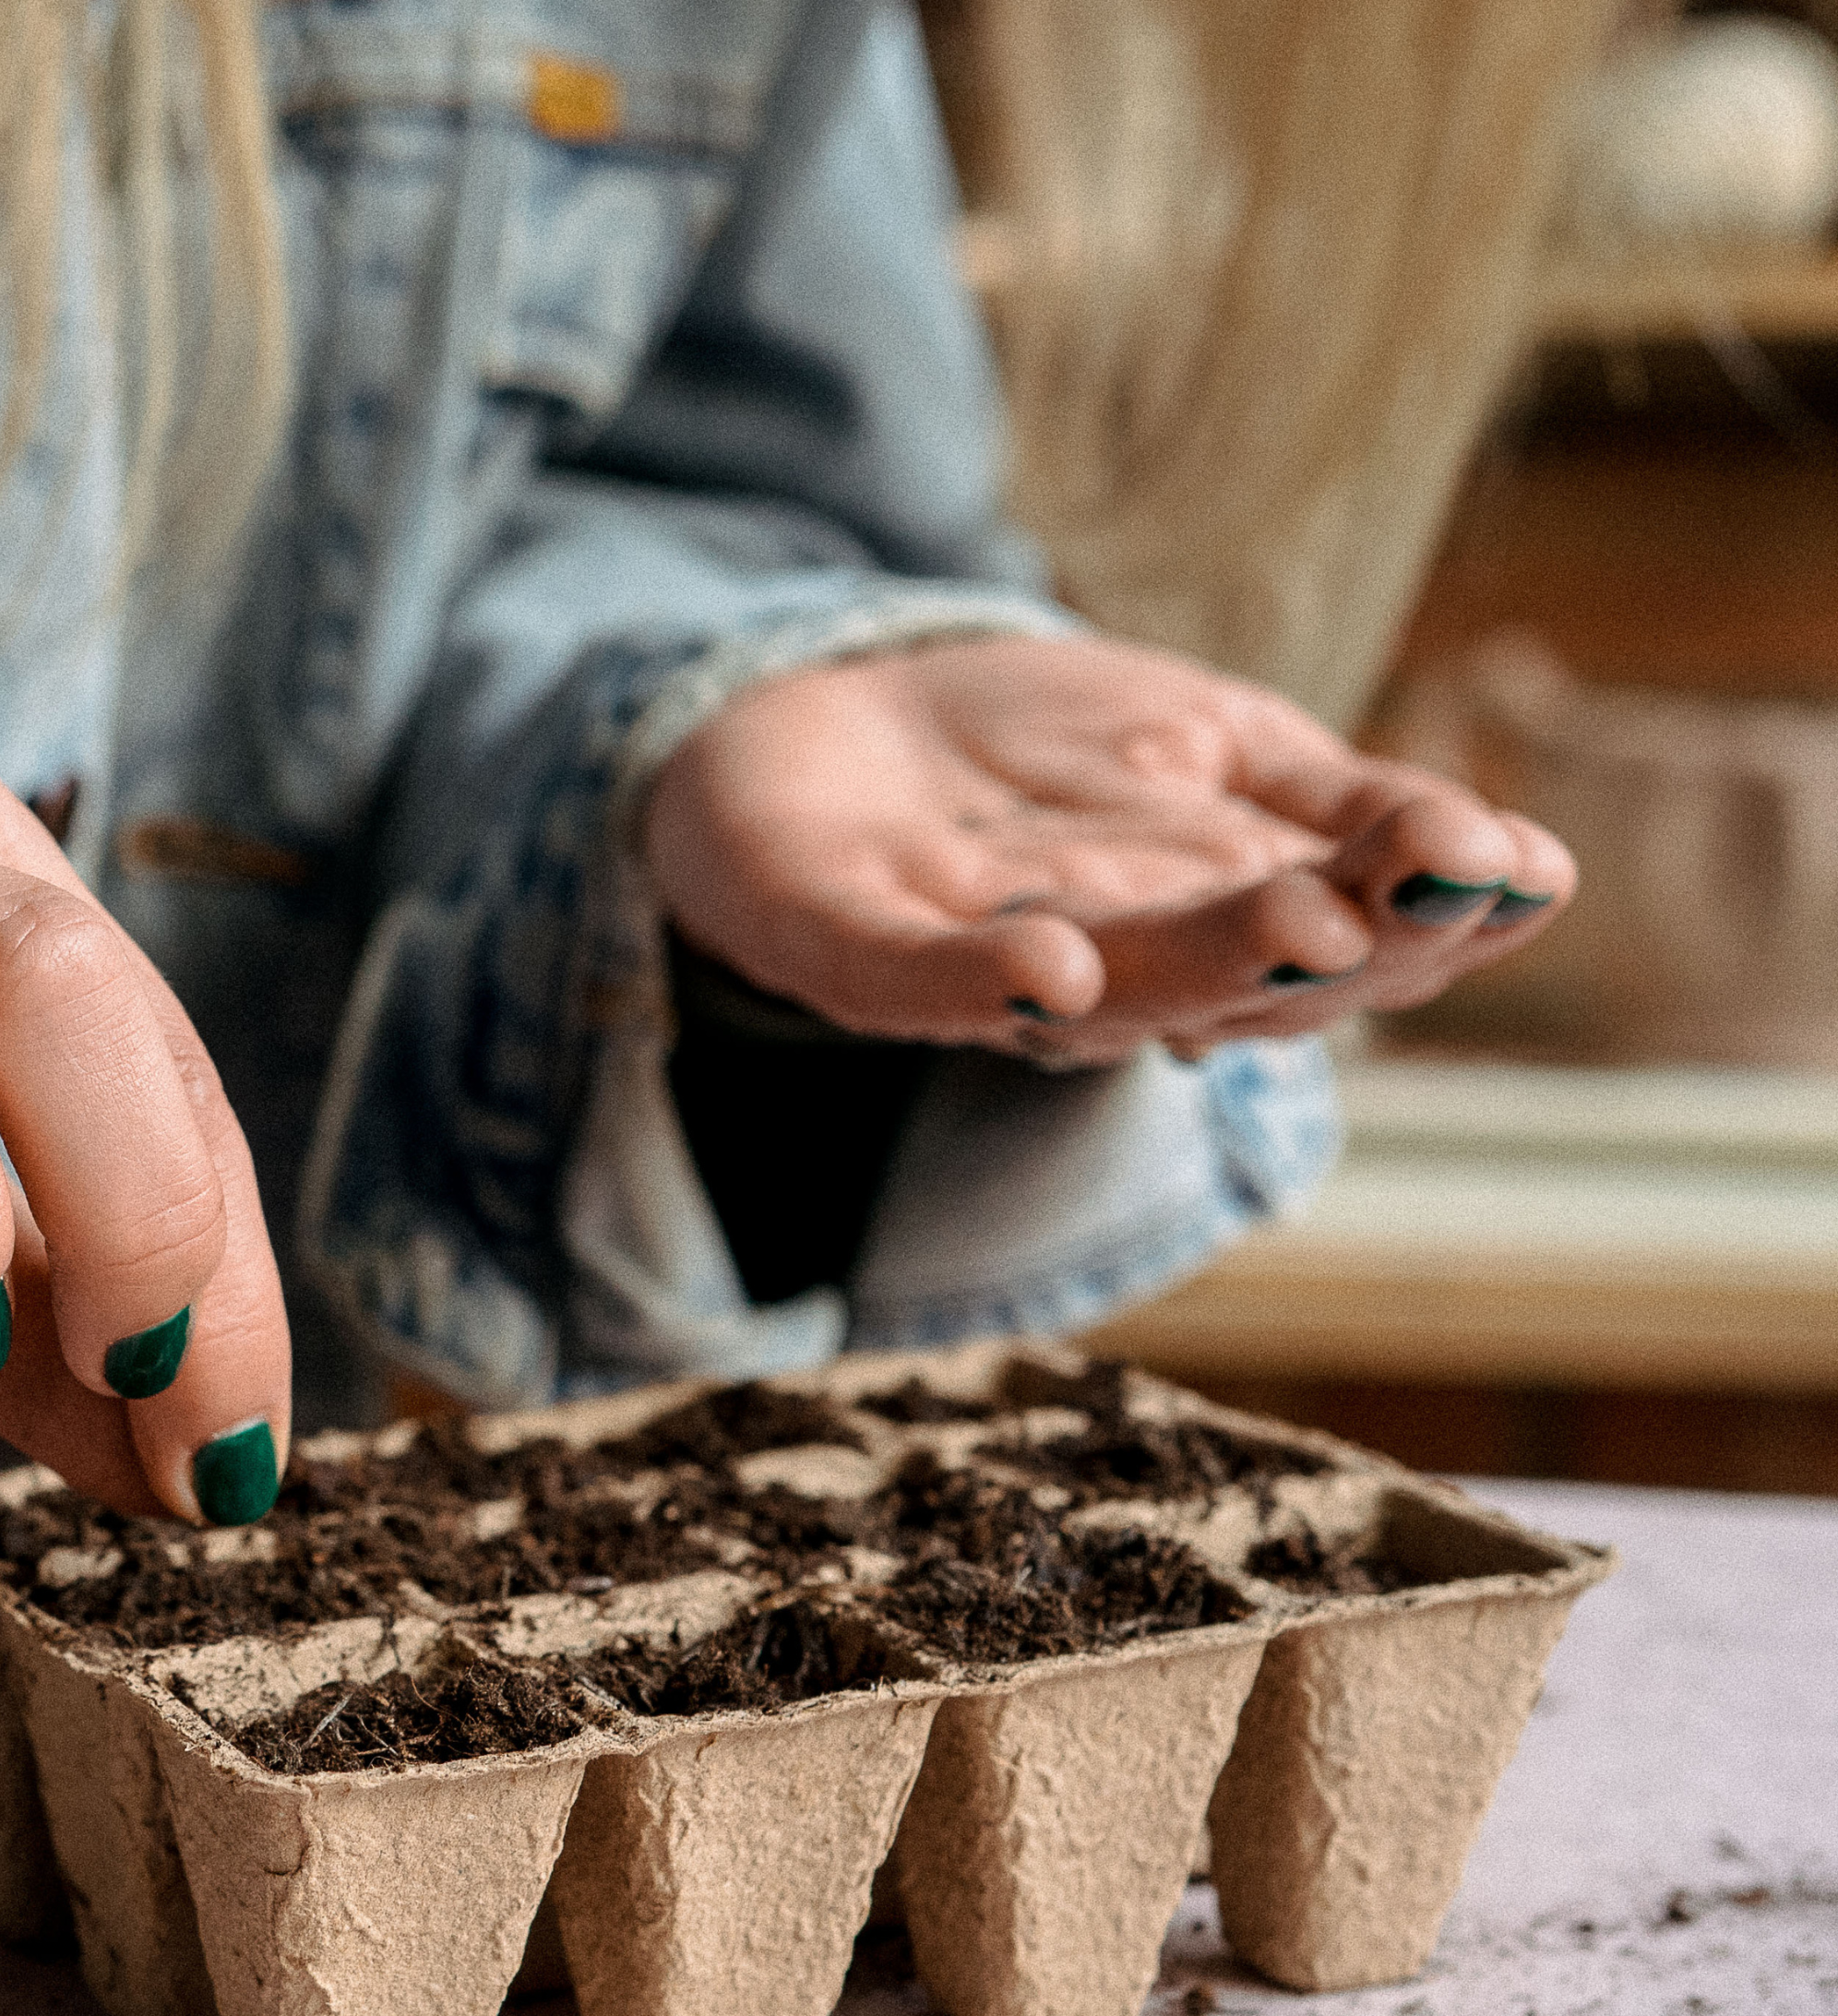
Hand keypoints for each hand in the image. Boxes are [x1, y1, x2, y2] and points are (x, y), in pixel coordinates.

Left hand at [644, 633, 1577, 1063]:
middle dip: (1333, 947)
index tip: (1518, 871)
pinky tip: (1052, 967)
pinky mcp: (838, 942)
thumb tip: (1519, 858)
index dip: (1428, 914)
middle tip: (1426, 898)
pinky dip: (978, 983)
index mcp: (1208, 920)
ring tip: (1303, 925)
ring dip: (1203, 965)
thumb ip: (1346, 807)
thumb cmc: (1027, 759)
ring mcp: (970, 961)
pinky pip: (909, 979)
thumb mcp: (1214, 746)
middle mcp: (1105, 965)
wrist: (805, 720)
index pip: (1342, 935)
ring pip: (1101, 986)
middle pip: (1233, 977)